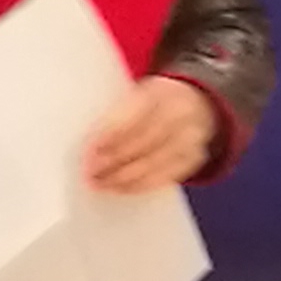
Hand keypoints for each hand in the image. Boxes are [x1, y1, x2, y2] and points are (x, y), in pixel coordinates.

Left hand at [86, 75, 218, 193]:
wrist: (193, 104)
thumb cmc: (152, 102)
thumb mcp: (135, 93)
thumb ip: (115, 111)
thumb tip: (87, 139)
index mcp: (159, 92)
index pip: (133, 115)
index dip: (110, 135)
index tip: (89, 150)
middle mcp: (179, 114)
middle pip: (143, 141)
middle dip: (113, 160)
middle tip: (89, 172)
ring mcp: (190, 138)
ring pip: (154, 163)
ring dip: (122, 177)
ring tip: (99, 184)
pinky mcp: (193, 158)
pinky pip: (165, 177)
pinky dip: (139, 185)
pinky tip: (120, 188)